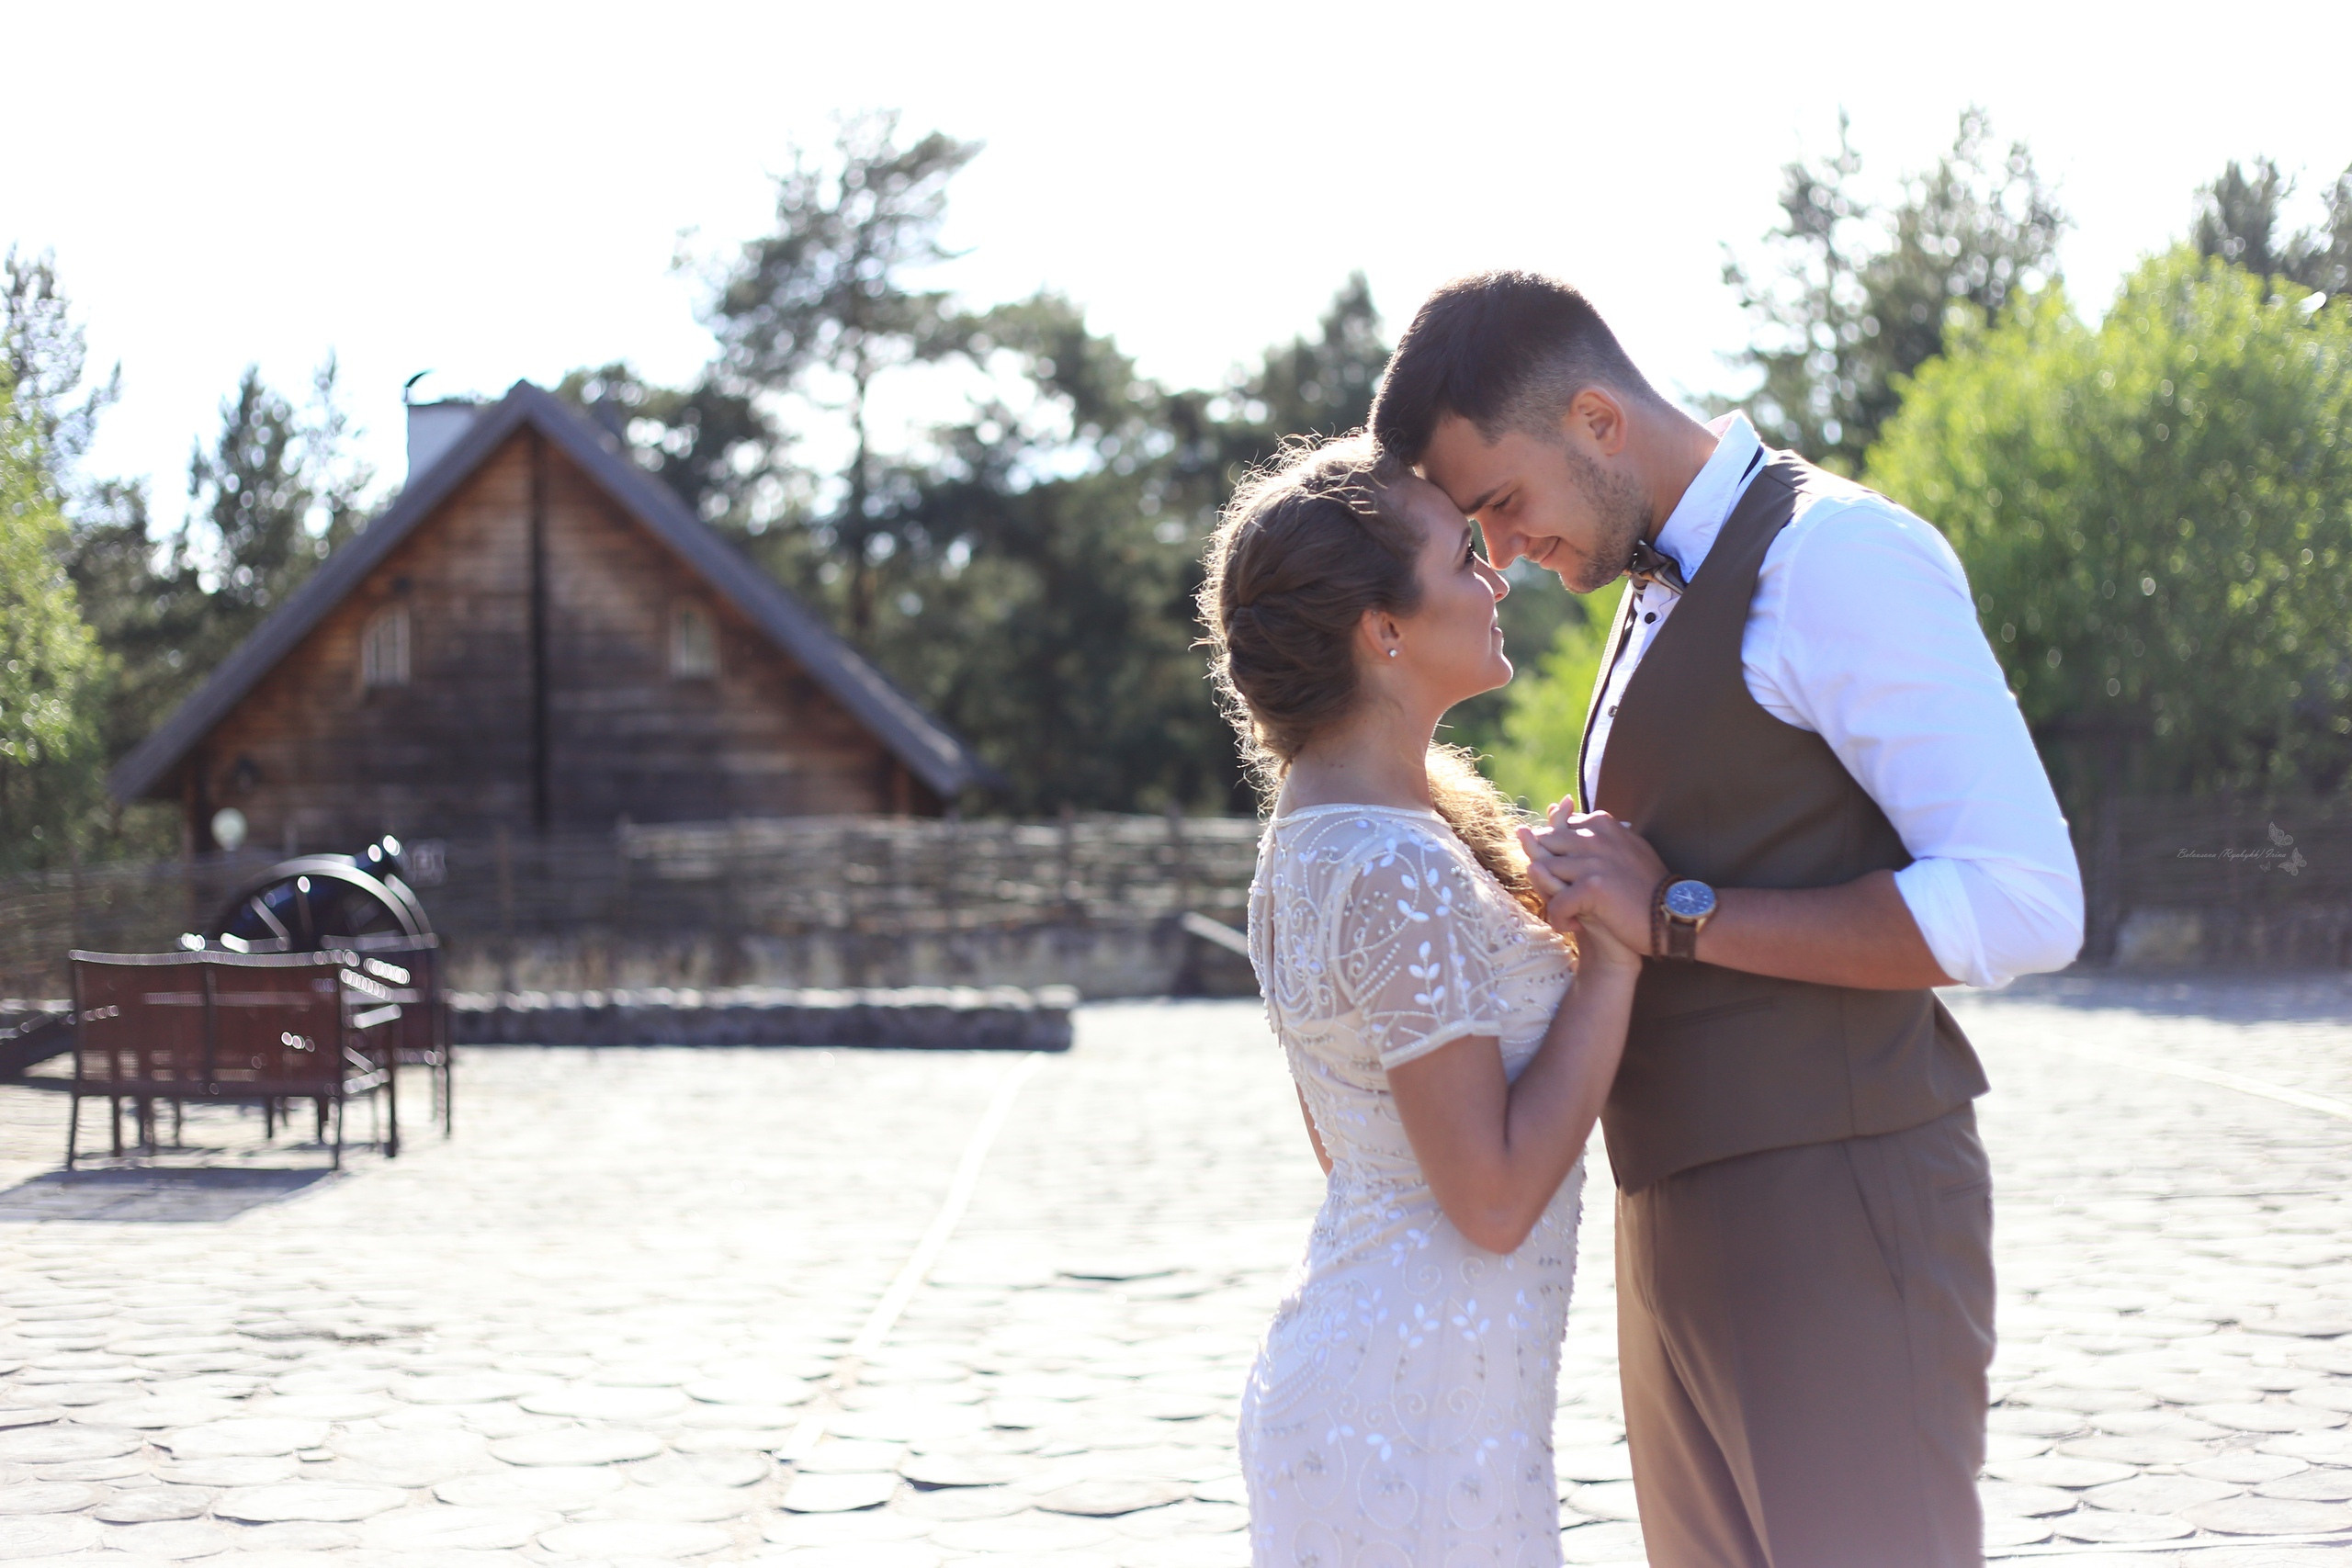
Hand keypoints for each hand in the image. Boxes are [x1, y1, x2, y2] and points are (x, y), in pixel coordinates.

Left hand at [1519, 809, 1668, 958]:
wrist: (1675, 914)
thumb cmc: (1645, 885)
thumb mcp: (1621, 848)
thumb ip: (1591, 831)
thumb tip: (1557, 806)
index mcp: (1601, 823)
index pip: (1555, 830)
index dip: (1555, 857)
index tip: (1569, 878)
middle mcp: (1595, 836)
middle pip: (1543, 848)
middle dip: (1544, 873)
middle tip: (1560, 895)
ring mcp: (1593, 860)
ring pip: (1543, 874)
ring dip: (1550, 898)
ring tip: (1568, 913)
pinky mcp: (1592, 887)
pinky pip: (1557, 904)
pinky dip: (1560, 919)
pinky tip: (1573, 925)